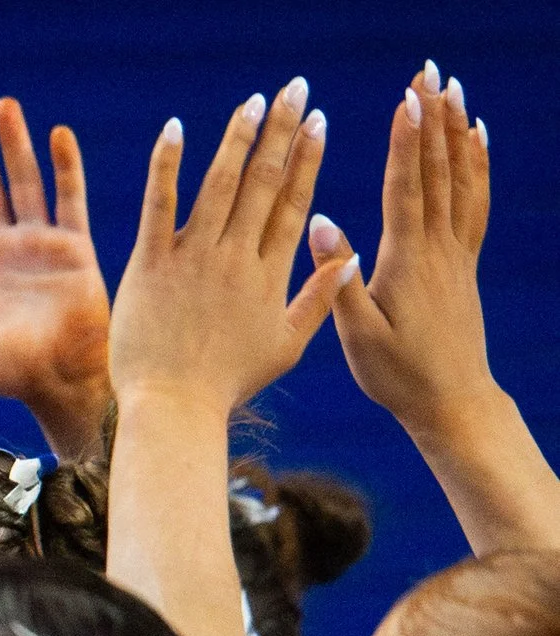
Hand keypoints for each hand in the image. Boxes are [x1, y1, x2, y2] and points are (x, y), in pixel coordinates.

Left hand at [108, 79, 351, 417]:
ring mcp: (193, 259)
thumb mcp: (286, 345)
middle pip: (265, 183)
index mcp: (270, 274)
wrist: (174, 409)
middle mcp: (236, 258)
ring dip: (238, 138)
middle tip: (295, 90)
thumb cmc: (227, 385)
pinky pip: (160, 205)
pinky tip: (175, 128)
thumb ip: (319, 297)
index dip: (307, 159)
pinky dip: (166, 165)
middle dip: (283, 131)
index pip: (295, 203)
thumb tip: (350, 253)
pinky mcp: (151, 265)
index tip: (318, 122)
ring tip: (254, 101)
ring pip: (220, 185)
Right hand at [319, 72, 494, 439]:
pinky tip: (475, 138)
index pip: (407, 189)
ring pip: (461, 178)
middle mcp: (439, 248)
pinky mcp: (464, 261)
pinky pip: (475, 201)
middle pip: (438, 171)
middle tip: (427, 74)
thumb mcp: (356, 336)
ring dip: (455, 130)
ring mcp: (457, 252)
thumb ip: (337, 281)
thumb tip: (320, 224)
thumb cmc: (396, 375)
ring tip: (451, 89)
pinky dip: (477, 163)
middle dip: (432, 119)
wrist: (452, 400)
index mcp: (408, 262)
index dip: (406, 143)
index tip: (404, 100)